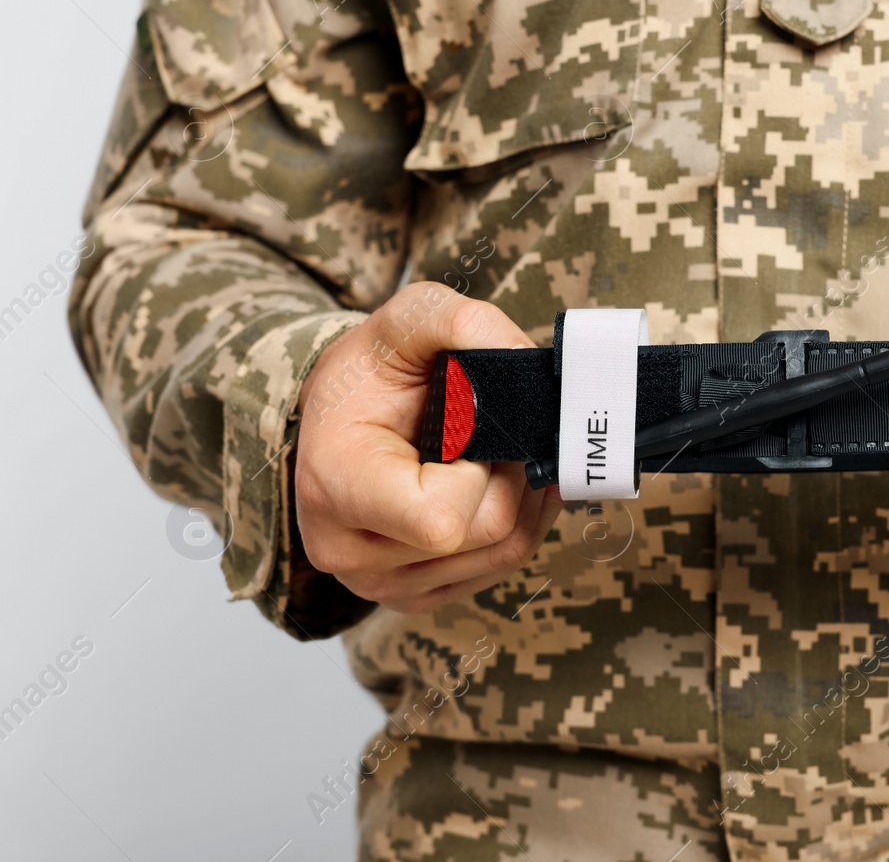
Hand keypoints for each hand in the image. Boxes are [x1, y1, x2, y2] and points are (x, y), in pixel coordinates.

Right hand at [294, 283, 563, 613]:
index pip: (442, 519)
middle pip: (488, 532)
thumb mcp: (406, 320)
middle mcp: (351, 551)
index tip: (468, 423)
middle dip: (513, 472)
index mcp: (336, 488)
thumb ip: (462, 323)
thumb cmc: (368, 374)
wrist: (339, 418)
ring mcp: (382, 584)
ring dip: (525, 497)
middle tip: (494, 430)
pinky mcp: (414, 595)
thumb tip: (526, 358)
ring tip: (499, 449)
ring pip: (506, 554)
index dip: (481, 467)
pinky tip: (499, 481)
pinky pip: (500, 567)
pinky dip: (518, 521)